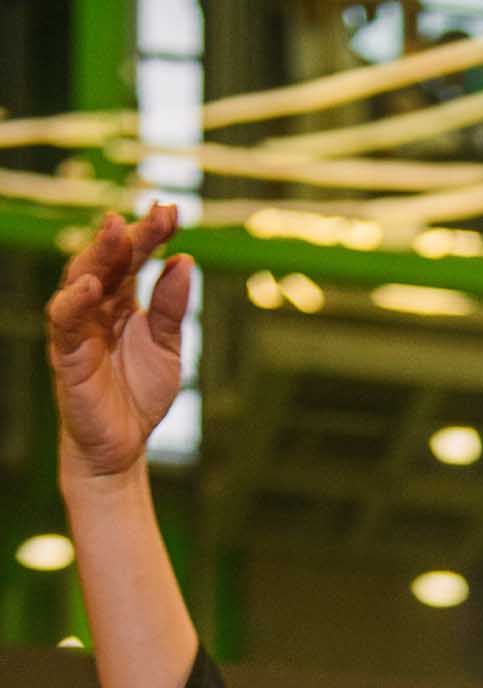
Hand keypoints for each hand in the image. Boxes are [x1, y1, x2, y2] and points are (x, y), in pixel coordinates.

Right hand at [47, 205, 191, 482]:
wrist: (124, 447)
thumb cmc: (141, 394)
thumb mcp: (167, 348)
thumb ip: (171, 308)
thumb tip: (184, 261)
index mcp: (123, 300)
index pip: (135, 258)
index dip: (151, 233)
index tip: (173, 210)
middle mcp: (97, 305)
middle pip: (109, 260)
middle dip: (129, 235)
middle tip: (153, 214)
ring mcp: (79, 326)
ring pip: (81, 278)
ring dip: (99, 254)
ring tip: (118, 231)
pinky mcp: (66, 352)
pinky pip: (64, 320)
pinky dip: (75, 301)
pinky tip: (92, 285)